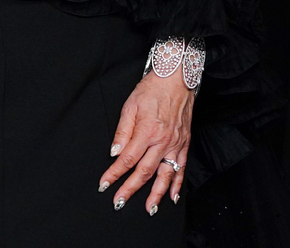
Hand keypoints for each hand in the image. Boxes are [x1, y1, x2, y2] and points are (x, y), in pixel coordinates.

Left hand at [99, 72, 193, 213]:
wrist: (176, 82)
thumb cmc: (151, 91)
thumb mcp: (129, 106)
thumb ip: (122, 132)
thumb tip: (113, 153)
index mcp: (146, 132)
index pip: (126, 159)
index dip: (114, 174)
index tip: (105, 184)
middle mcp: (162, 142)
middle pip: (144, 171)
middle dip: (131, 189)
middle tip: (119, 202)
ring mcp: (175, 145)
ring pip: (165, 175)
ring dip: (157, 194)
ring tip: (149, 208)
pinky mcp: (184, 145)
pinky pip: (181, 169)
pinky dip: (178, 184)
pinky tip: (173, 196)